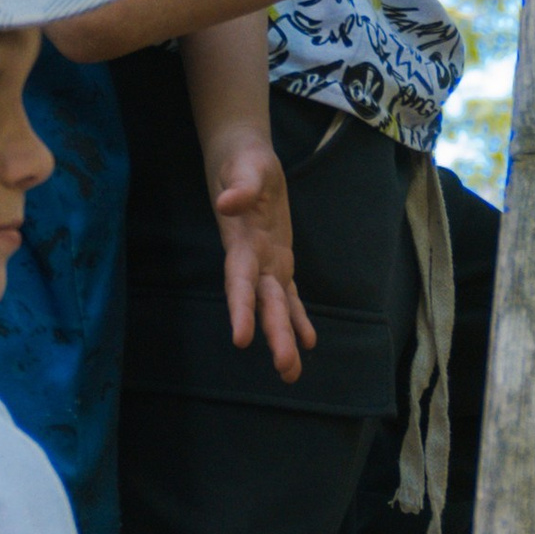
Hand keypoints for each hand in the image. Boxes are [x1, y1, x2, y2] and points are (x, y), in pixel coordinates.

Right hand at [209, 135, 317, 381]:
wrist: (242, 159)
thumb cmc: (243, 161)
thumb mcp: (244, 166)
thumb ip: (239, 186)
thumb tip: (227, 203)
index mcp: (241, 242)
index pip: (239, 280)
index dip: (240, 308)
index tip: (240, 339)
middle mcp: (252, 260)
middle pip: (263, 303)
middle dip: (274, 335)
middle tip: (284, 369)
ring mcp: (265, 263)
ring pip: (275, 306)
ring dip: (283, 338)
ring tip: (291, 373)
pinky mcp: (278, 261)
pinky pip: (288, 295)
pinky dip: (297, 318)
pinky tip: (307, 343)